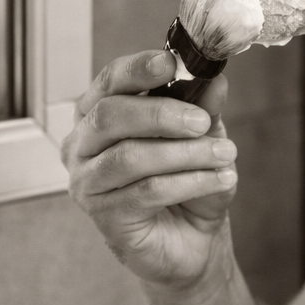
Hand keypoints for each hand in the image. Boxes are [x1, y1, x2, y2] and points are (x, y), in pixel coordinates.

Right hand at [64, 51, 237, 285]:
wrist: (191, 242)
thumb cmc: (186, 183)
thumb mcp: (201, 138)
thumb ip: (202, 108)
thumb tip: (214, 80)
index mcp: (98, 114)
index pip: (109, 82)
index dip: (137, 69)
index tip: (170, 63)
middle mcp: (81, 146)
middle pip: (110, 116)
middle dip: (161, 114)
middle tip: (202, 121)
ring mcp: (87, 183)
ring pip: (130, 157)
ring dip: (184, 153)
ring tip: (223, 154)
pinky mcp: (104, 216)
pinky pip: (146, 192)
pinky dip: (189, 182)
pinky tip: (220, 180)